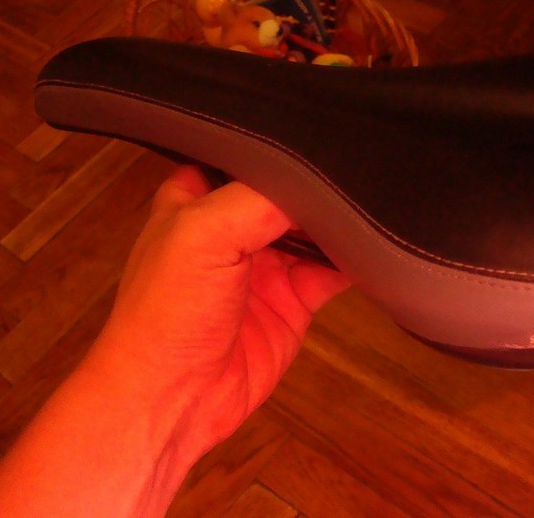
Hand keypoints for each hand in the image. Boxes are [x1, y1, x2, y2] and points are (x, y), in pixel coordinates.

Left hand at [96, 165, 350, 450]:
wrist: (174, 398)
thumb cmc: (164, 315)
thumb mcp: (202, 233)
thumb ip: (256, 199)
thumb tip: (313, 187)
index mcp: (197, 201)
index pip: (244, 157)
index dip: (276, 149)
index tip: (317, 135)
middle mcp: (231, 230)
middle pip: (285, 194)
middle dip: (316, 187)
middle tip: (353, 171)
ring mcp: (264, 267)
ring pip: (313, 230)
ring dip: (337, 223)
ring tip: (367, 204)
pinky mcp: (291, 302)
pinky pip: (330, 272)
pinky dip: (352, 262)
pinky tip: (369, 248)